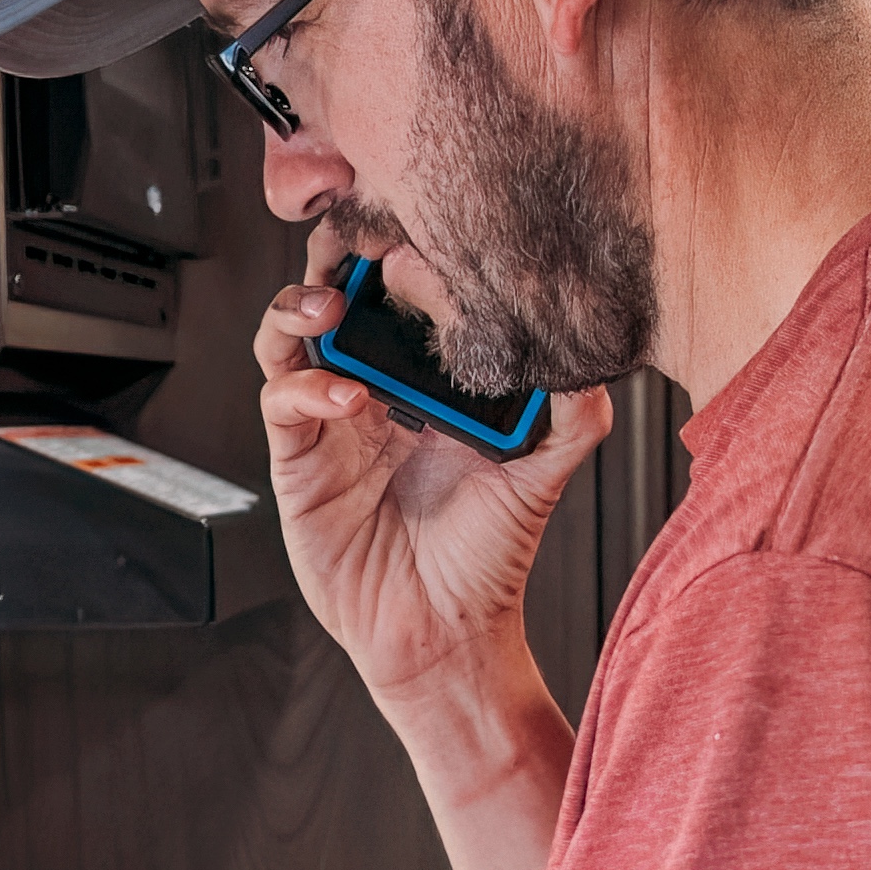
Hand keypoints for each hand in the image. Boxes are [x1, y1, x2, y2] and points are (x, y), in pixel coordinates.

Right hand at [254, 260, 613, 716]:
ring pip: (290, 334)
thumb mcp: (544, 475)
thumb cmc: (487, 558)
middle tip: (355, 236)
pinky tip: (348, 396)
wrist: (446, 633)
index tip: (421, 238)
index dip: (403, 257)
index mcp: (427, 383)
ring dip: (301, 305)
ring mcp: (331, 424)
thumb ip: (573, 415)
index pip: (403, 296)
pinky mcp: (300, 463)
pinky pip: (283, 403)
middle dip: (337, 255)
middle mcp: (374, 393)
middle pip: (335, 295)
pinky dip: (307, 387)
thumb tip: (587, 354)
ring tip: (332, 303)